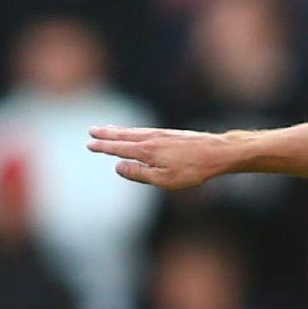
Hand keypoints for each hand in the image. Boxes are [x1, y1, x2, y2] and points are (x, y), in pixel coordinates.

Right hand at [88, 125, 230, 190]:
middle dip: (107, 134)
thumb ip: (139, 173)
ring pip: (134, 131)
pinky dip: (134, 129)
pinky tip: (135, 132)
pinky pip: (145, 130)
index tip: (89, 144)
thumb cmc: (192, 170)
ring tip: (107, 128)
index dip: (103, 146)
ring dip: (119, 130)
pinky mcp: (171, 133)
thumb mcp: (164, 179)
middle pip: (124, 135)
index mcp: (146, 151)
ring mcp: (162, 134)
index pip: (118, 148)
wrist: (218, 152)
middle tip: (91, 130)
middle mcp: (151, 138)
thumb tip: (118, 167)